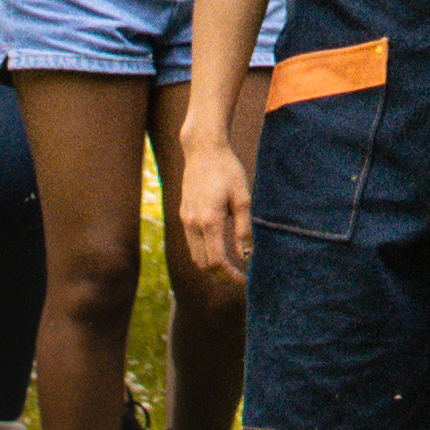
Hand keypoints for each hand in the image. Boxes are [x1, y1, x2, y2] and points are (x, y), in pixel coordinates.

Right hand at [176, 141, 253, 285]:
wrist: (203, 151)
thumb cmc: (228, 171)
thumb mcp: (243, 198)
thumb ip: (243, 229)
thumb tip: (245, 256)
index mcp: (209, 221)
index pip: (217, 261)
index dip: (230, 275)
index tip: (244, 279)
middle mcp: (192, 224)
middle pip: (203, 264)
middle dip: (220, 276)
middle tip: (238, 278)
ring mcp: (185, 219)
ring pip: (194, 256)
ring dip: (210, 267)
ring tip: (229, 268)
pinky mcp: (183, 214)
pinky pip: (191, 244)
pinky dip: (203, 253)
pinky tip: (218, 251)